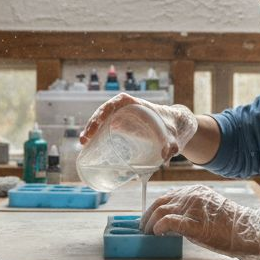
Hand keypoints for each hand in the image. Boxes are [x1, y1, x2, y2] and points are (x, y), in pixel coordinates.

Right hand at [79, 93, 197, 160]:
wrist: (176, 127)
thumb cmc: (174, 127)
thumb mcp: (173, 136)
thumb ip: (172, 144)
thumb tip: (166, 156)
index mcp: (137, 104)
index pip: (115, 103)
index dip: (103, 112)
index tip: (96, 123)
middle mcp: (127, 108)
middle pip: (104, 112)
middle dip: (92, 124)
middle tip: (85, 140)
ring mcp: (122, 116)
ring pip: (102, 120)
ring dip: (91, 130)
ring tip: (83, 144)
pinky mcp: (121, 125)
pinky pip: (105, 127)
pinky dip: (97, 135)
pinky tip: (89, 145)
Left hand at [142, 184, 259, 259]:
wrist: (248, 231)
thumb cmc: (230, 225)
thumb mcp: (209, 209)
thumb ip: (191, 210)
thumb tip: (172, 220)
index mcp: (195, 191)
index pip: (167, 196)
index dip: (154, 208)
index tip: (149, 219)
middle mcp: (191, 196)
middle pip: (160, 202)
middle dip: (147, 216)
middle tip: (143, 228)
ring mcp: (192, 208)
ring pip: (160, 210)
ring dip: (150, 223)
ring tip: (147, 233)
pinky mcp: (194, 223)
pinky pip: (168, 222)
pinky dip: (159, 227)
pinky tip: (157, 234)